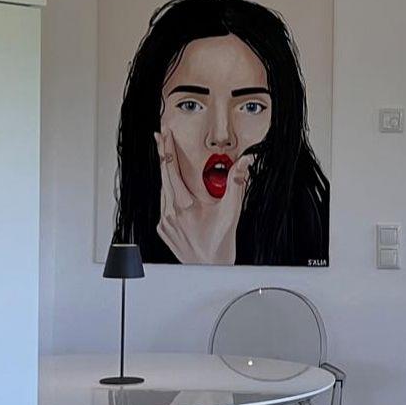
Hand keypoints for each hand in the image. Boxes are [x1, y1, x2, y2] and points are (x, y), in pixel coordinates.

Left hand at [154, 129, 250, 262]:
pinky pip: (163, 204)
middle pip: (163, 176)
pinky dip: (168, 193)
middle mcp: (170, 213)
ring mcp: (164, 222)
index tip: (165, 135)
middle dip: (163, 155)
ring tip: (169, 159)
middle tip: (162, 138)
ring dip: (166, 174)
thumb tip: (244, 163)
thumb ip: (236, 184)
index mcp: (184, 206)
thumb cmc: (219, 245)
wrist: (210, 269)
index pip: (172, 170)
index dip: (168, 150)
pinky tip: (176, 189)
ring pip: (163, 190)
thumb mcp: (232, 211)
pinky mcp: (163, 229)